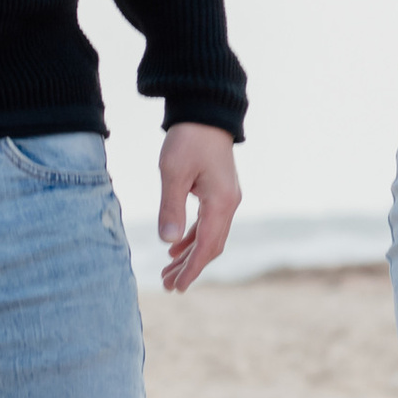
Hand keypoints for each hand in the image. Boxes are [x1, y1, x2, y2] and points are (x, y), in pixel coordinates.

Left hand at [156, 123, 240, 292]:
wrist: (205, 110)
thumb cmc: (188, 139)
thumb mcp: (173, 173)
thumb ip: (171, 208)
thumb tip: (169, 243)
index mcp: (221, 202)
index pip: (207, 246)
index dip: (192, 269)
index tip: (177, 287)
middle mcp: (229, 203)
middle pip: (211, 246)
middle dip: (190, 267)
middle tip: (168, 285)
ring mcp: (227, 197)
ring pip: (210, 236)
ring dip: (191, 254)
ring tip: (168, 271)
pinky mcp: (220, 191)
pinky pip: (209, 223)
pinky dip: (194, 237)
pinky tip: (177, 246)